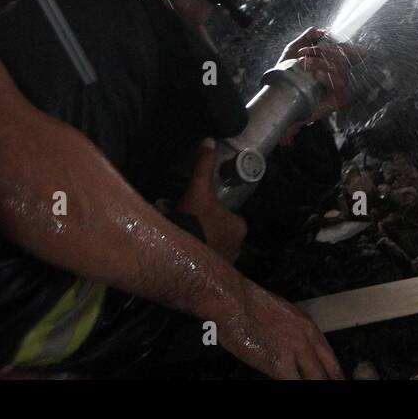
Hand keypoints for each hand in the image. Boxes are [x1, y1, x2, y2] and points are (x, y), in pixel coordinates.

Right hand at [173, 139, 246, 262]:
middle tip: (187, 224)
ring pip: (214, 249)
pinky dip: (198, 260)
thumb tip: (209, 140)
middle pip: (221, 232)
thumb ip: (203, 165)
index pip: (228, 215)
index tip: (195, 211)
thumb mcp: (197, 188)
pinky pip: (207, 264)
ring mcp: (226, 265)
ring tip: (183, 240)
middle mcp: (238, 247)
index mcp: (239, 226)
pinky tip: (184, 255)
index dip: (211, 212)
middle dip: (207, 229)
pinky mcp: (213, 278)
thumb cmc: (193, 220)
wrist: (177, 253)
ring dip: (202, 245)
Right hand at [217, 277, 343, 379]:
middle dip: (328, 382)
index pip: (331, 360)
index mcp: (308, 327)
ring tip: (320, 392)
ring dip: (315, 384)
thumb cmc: (247, 304)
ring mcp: (295, 352)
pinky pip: (296, 384)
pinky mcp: (279, 364)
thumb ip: (291, 334)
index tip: (336, 380)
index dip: (334, 374)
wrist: (233, 299)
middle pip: (327, 373)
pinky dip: (297, 387)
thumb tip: (291, 349)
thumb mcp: (280, 315)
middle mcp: (307, 340)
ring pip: (316, 380)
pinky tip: (291, 384)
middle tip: (332, 387)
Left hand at [278, 28, 363, 143]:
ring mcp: (340, 86)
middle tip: (303, 54)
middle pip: (342, 57)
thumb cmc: (288, 77)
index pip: (346, 49)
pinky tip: (317, 75)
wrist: (280, 98)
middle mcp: (339, 73)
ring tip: (304, 64)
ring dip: (321, 63)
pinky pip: (340, 86)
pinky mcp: (338, 100)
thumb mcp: (294, 51)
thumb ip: (307, 38)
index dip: (338, 41)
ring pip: (340, 70)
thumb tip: (319, 30)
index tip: (324, 37)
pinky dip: (329, 78)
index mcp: (332, 61)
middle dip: (322, 52)